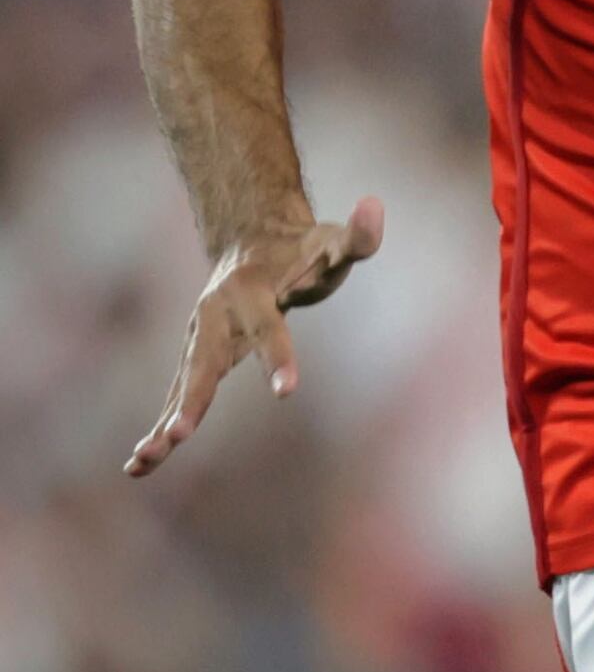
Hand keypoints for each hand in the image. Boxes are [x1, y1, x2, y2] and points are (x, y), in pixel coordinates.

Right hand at [128, 196, 383, 477]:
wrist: (252, 240)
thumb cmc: (304, 248)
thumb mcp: (334, 241)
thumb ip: (358, 235)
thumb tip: (374, 206)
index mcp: (250, 293)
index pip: (268, 329)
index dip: (278, 357)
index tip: (287, 392)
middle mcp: (215, 318)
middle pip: (203, 364)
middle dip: (192, 401)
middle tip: (179, 436)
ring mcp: (200, 339)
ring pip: (181, 386)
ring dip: (163, 424)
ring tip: (142, 462)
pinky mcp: (197, 357)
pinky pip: (176, 395)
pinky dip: (161, 428)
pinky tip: (140, 464)